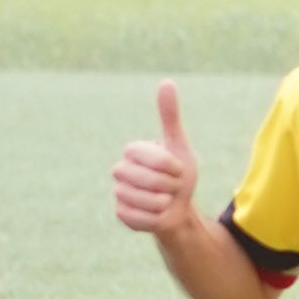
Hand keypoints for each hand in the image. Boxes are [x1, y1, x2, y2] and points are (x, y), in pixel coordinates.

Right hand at [112, 80, 201, 239]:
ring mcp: (118, 192)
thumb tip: (166, 81)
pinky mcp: (121, 213)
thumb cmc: (180, 175)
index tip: (178, 169)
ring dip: (164, 203)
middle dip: (170, 185)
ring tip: (165, 200)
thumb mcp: (178, 144)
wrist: (179, 208)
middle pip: (148, 179)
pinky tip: (157, 214)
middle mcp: (120, 169)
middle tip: (173, 187)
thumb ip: (169, 116)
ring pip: (144, 199)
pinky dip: (155, 218)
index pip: (153, 157)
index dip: (172, 166)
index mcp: (133, 150)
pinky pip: (139, 217)